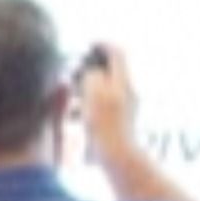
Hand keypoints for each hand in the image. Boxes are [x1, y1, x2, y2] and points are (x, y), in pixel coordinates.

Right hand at [74, 43, 140, 159]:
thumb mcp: (94, 93)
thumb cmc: (104, 124)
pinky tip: (76, 116)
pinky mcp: (119, 123)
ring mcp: (125, 107)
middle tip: (74, 72)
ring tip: (71, 97)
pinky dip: (89, 105)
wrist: (117, 155)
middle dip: (92, 69)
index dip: (103, 45)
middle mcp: (128, 91)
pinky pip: (103, 106)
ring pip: (105, 89)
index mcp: (123, 81)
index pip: (117, 53)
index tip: (89, 44)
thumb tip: (90, 71)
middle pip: (111, 71)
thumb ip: (92, 76)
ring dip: (87, 88)